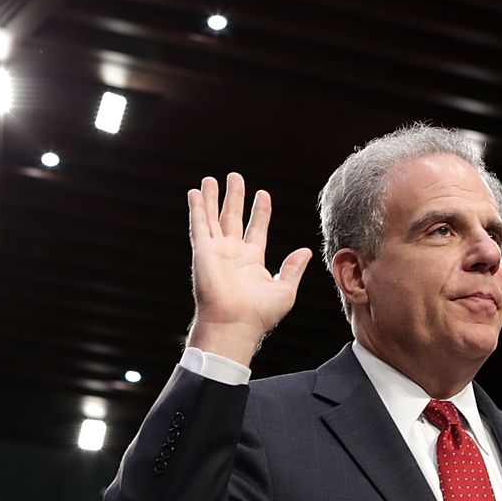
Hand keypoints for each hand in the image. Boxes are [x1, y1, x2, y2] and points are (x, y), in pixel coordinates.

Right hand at [185, 173, 312, 364]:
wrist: (235, 324)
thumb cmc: (259, 314)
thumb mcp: (285, 290)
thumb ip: (293, 268)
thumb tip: (305, 251)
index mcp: (252, 261)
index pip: (256, 228)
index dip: (259, 211)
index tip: (262, 194)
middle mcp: (233, 254)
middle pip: (232, 218)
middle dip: (234, 197)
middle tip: (235, 176)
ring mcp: (216, 251)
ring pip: (213, 218)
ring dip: (213, 198)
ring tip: (212, 178)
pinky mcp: (203, 251)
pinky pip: (199, 225)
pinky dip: (197, 208)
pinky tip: (196, 193)